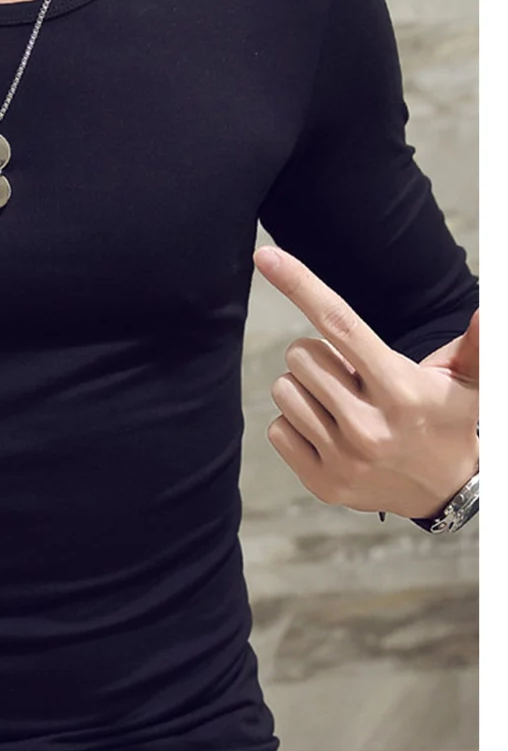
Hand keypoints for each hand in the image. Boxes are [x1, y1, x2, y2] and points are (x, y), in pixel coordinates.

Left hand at [252, 244, 478, 519]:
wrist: (445, 494)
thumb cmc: (448, 422)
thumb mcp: (468, 381)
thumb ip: (476, 344)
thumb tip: (486, 308)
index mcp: (401, 390)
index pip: (341, 324)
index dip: (300, 285)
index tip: (265, 256)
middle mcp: (369, 425)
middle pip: (300, 354)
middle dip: (319, 356)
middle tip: (352, 376)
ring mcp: (343, 458)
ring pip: (283, 390)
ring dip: (305, 389)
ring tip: (341, 403)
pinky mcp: (322, 483)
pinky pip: (277, 429)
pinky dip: (296, 425)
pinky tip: (328, 431)